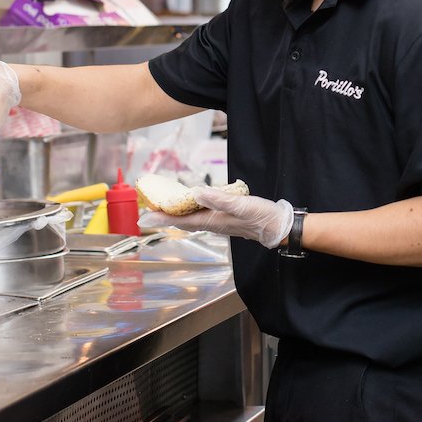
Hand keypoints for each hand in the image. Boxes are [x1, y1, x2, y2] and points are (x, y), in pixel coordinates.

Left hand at [138, 187, 293, 248]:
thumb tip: (195, 194)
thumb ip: (218, 199)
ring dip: (175, 213)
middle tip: (147, 210)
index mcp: (211, 221)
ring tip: (162, 207)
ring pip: (190, 218)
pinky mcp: (224, 218)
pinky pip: (200, 214)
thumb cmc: (261, 216)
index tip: (143, 217)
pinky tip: (191, 204)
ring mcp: (218, 222)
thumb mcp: (240, 204)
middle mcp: (211, 223)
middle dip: (164, 215)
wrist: (278, 227)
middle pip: (181, 220)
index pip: (180, 219)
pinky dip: (190, 209)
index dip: (161, 217)